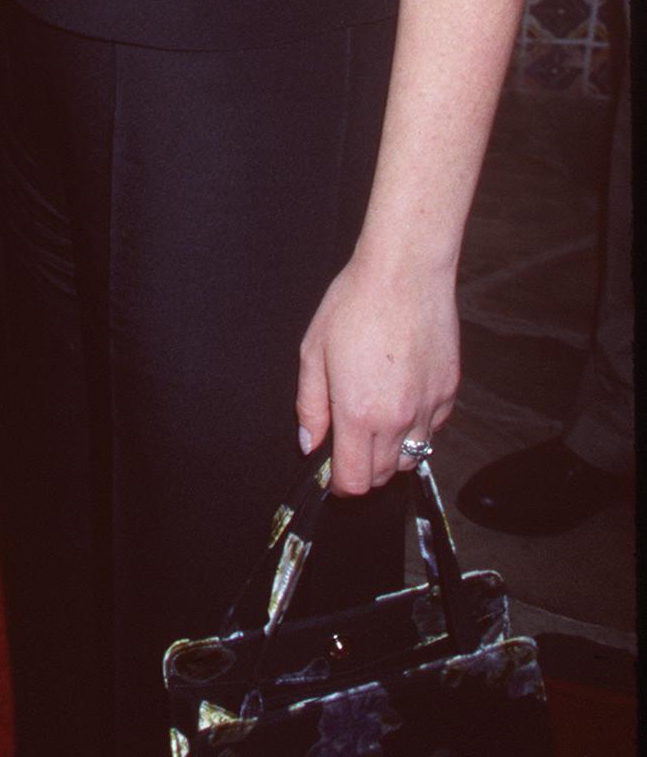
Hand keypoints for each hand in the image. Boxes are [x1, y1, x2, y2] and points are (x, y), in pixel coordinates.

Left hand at [295, 247, 459, 495]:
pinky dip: (417, 427)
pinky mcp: (449, 393)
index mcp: (359, 412)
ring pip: (412, 458)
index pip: (355, 480)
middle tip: (349, 439)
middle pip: (383, 475)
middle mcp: (398, 419)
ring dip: (392, 452)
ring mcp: (428, 408)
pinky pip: (432, 430)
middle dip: (363, 468)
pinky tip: (401, 398)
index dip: (340, 483)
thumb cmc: (355, 303)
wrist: (405, 273)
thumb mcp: (313, 351)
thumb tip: (308, 442)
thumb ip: (310, 404)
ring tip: (376, 419)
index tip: (332, 471)